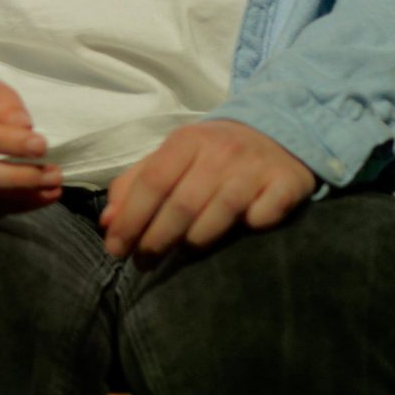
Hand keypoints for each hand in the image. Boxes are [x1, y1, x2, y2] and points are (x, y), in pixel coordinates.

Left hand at [102, 119, 315, 264]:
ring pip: (220, 214)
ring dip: (195, 242)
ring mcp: (255, 168)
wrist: (278, 132)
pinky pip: (265, 215)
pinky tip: (243, 231)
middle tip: (143, 263)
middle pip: (182, 204)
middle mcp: (220, 152)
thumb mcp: (171, 157)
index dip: (131, 219)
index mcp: (186, 141)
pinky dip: (252, 226)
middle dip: (156, 240)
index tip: (116, 249)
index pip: (152, 183)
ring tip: (181, 255)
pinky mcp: (287, 183)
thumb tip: (107, 222)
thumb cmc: (212, 153)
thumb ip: (135, 184)